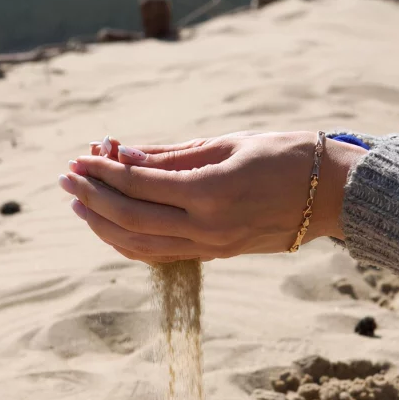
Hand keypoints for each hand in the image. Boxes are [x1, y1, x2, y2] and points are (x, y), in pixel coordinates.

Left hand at [60, 132, 364, 263]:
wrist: (332, 195)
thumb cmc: (286, 156)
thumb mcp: (228, 143)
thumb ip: (172, 155)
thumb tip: (124, 154)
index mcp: (211, 193)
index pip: (139, 185)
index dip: (103, 171)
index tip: (80, 157)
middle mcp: (206, 227)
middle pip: (130, 219)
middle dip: (92, 197)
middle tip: (66, 178)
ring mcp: (210, 248)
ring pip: (140, 244)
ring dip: (103, 225)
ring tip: (79, 204)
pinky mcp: (214, 256)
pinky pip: (160, 255)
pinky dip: (129, 243)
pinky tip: (110, 228)